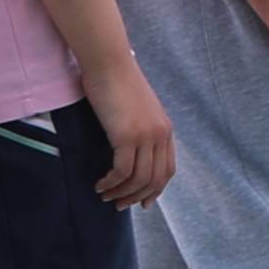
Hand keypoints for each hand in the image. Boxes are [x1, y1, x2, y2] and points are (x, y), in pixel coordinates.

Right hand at [80, 54, 177, 205]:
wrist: (108, 62)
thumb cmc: (116, 83)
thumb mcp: (137, 109)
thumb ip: (141, 129)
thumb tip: (131, 151)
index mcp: (165, 129)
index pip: (167, 170)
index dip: (156, 190)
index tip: (143, 203)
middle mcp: (160, 134)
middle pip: (155, 179)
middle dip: (137, 197)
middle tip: (120, 205)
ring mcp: (146, 136)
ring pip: (138, 179)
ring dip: (121, 193)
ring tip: (105, 196)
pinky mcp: (127, 136)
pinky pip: (122, 171)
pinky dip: (111, 183)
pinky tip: (100, 184)